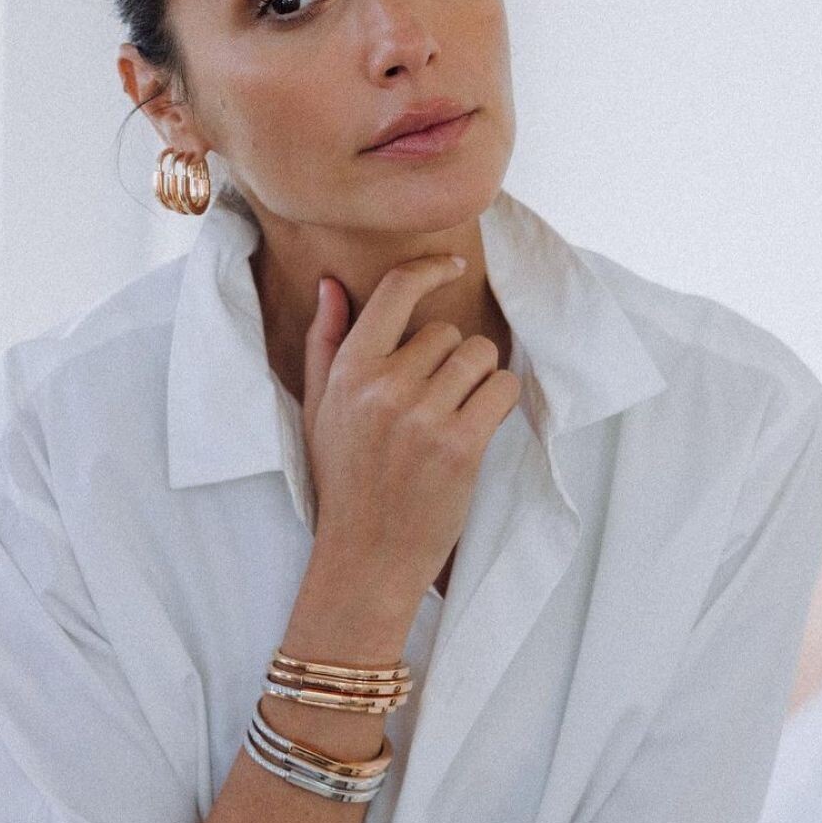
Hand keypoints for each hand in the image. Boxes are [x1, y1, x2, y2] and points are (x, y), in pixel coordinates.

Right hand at [301, 253, 520, 607]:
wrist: (364, 556)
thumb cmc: (343, 481)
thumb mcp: (318, 409)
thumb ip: (325, 343)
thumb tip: (331, 284)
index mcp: (348, 372)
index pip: (395, 292)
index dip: (429, 269)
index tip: (451, 265)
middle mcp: (383, 387)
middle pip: (446, 332)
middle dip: (450, 360)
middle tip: (433, 402)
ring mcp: (423, 416)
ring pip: (479, 356)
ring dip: (478, 380)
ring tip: (455, 416)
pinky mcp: (460, 445)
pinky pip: (503, 389)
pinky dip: (501, 402)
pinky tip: (479, 426)